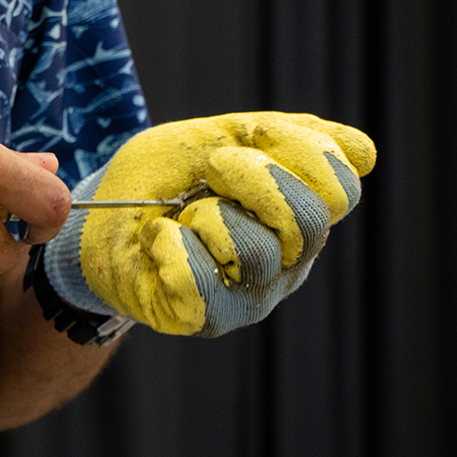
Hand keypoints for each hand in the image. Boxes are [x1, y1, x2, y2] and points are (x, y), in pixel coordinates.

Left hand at [45, 112, 375, 335]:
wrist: (94, 221)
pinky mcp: (203, 319)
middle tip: (210, 172)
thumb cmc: (158, 180)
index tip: (244, 141)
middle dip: (252, 178)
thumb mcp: (212, 137)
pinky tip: (159, 241)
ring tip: (179, 215)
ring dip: (205, 215)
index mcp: (298, 214)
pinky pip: (199, 283)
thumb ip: (282, 137)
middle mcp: (287, 262)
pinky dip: (169, 247)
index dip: (296, 153)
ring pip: (256, 252)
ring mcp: (250, 297)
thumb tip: (362, 154)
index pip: (341, 187)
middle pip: (312, 221)